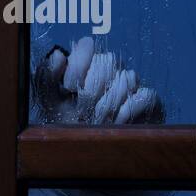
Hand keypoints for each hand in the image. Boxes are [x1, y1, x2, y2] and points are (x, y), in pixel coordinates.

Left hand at [32, 36, 163, 123]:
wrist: (87, 150)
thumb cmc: (67, 124)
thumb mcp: (50, 102)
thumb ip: (47, 77)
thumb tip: (58, 55)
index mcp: (85, 64)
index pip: (87, 46)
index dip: (78, 66)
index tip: (68, 87)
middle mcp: (109, 69)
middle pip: (107, 61)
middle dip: (92, 90)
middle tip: (83, 110)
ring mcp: (130, 83)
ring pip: (126, 77)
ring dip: (108, 105)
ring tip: (97, 120)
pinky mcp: (147, 100)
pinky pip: (144, 95)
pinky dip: (130, 110)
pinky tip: (117, 121)